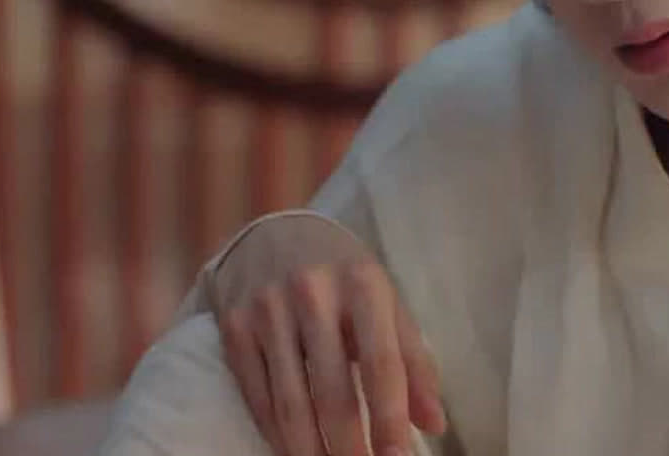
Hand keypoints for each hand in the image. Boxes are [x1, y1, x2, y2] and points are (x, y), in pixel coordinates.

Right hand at [204, 215, 446, 455]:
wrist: (276, 234)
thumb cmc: (345, 278)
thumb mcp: (388, 304)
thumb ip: (414, 362)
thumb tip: (434, 423)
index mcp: (363, 285)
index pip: (382, 365)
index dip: (391, 419)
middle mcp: (313, 293)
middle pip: (333, 393)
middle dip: (349, 449)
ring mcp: (268, 309)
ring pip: (290, 403)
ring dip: (310, 451)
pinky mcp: (234, 325)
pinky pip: (257, 395)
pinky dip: (276, 434)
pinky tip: (294, 452)